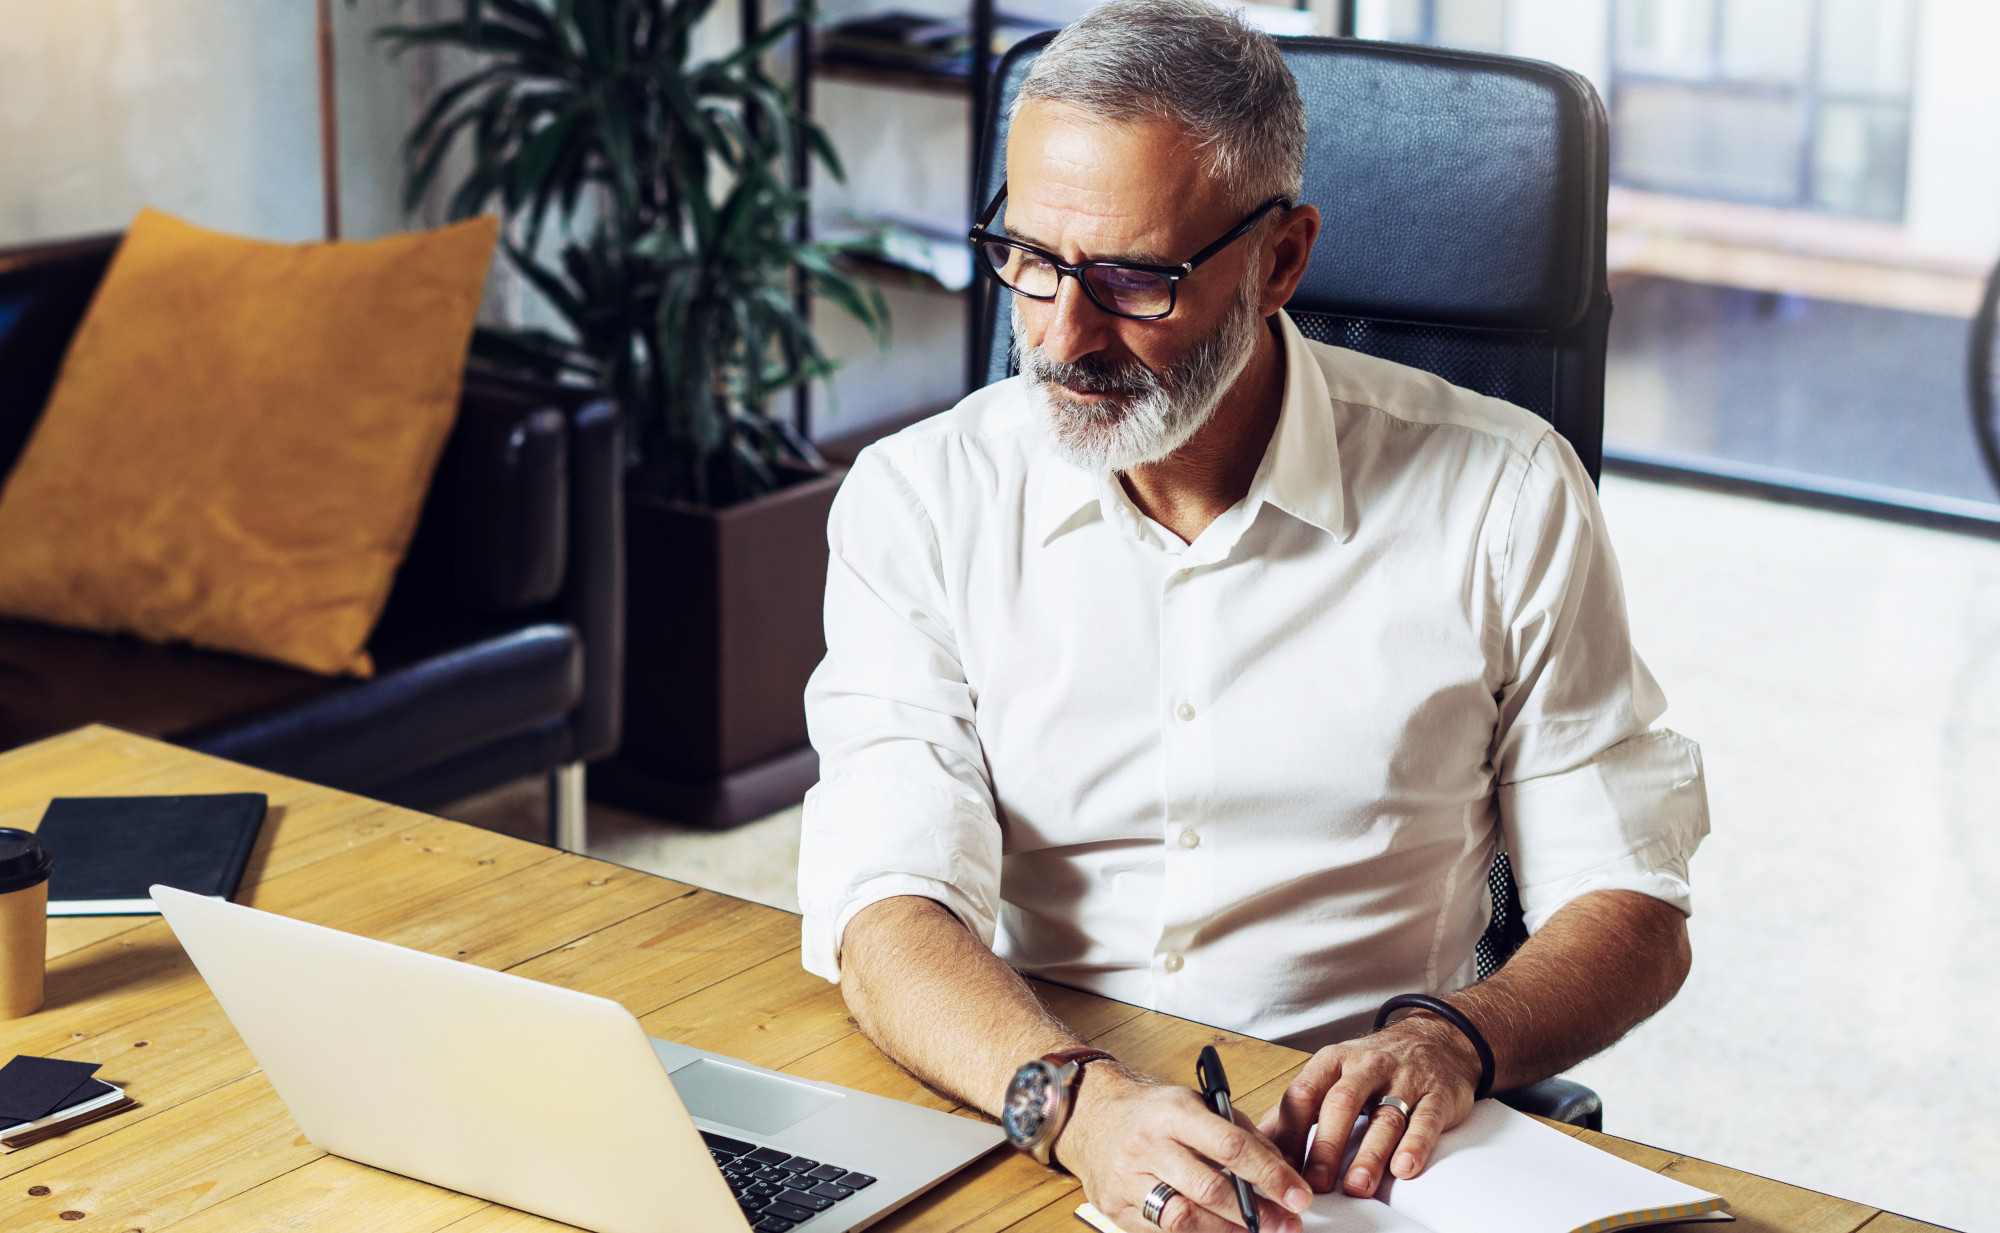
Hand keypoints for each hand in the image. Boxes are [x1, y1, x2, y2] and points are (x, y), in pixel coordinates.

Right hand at [1056, 1068, 1312, 1232]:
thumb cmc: (1151, 1112)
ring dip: (1227, 1232)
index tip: (1297, 1194)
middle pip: (1208, 1188)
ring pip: (1183, 1218)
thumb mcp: (1196, 1104)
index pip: (1230, 1145)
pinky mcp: (1115, 1208)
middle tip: (1286, 1224)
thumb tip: (1280, 1167)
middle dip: (1255, 1213)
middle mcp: (1147, 1144)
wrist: (1091, 1117)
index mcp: (1173, 1111)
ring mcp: (1127, 1179)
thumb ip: (1240, 1132)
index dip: (1270, 1174)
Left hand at [1257, 1017, 1480, 1197]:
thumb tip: (1260, 1140)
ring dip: (1369, 1155)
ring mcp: (1404, 1080)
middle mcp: (1366, 1067)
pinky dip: (1415, 1146)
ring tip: (1357, 1186)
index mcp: (1333, 1061)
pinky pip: (1426, 1121)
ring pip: (1385, 1118)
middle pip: (1341, 1105)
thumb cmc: (1374, 1066)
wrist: (1435, 1040)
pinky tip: (1404, 1168)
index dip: (1289, 1132)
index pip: (1303, 1094)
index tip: (1279, 1166)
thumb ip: (1298, 1107)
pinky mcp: (1437, 1096)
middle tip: (1316, 1182)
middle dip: (1326, 1146)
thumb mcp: (1332, 1074)